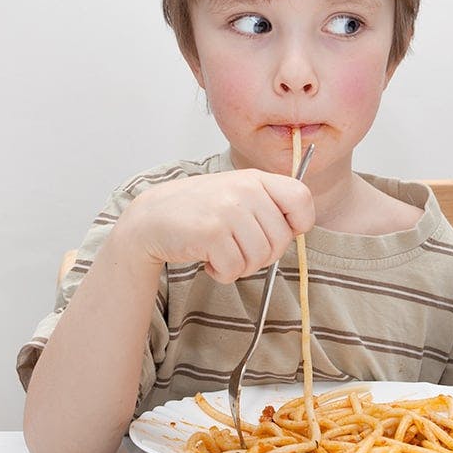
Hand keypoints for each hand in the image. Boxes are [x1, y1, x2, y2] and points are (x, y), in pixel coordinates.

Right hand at [115, 169, 314, 282]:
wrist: (150, 218)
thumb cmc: (199, 210)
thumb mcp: (237, 194)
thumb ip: (268, 205)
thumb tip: (299, 228)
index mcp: (256, 179)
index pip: (301, 198)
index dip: (299, 222)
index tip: (284, 231)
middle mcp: (245, 190)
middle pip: (282, 240)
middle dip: (263, 255)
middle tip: (239, 249)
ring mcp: (228, 210)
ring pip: (260, 258)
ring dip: (242, 266)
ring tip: (222, 253)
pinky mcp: (211, 233)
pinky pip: (236, 268)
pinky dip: (223, 273)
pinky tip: (209, 260)